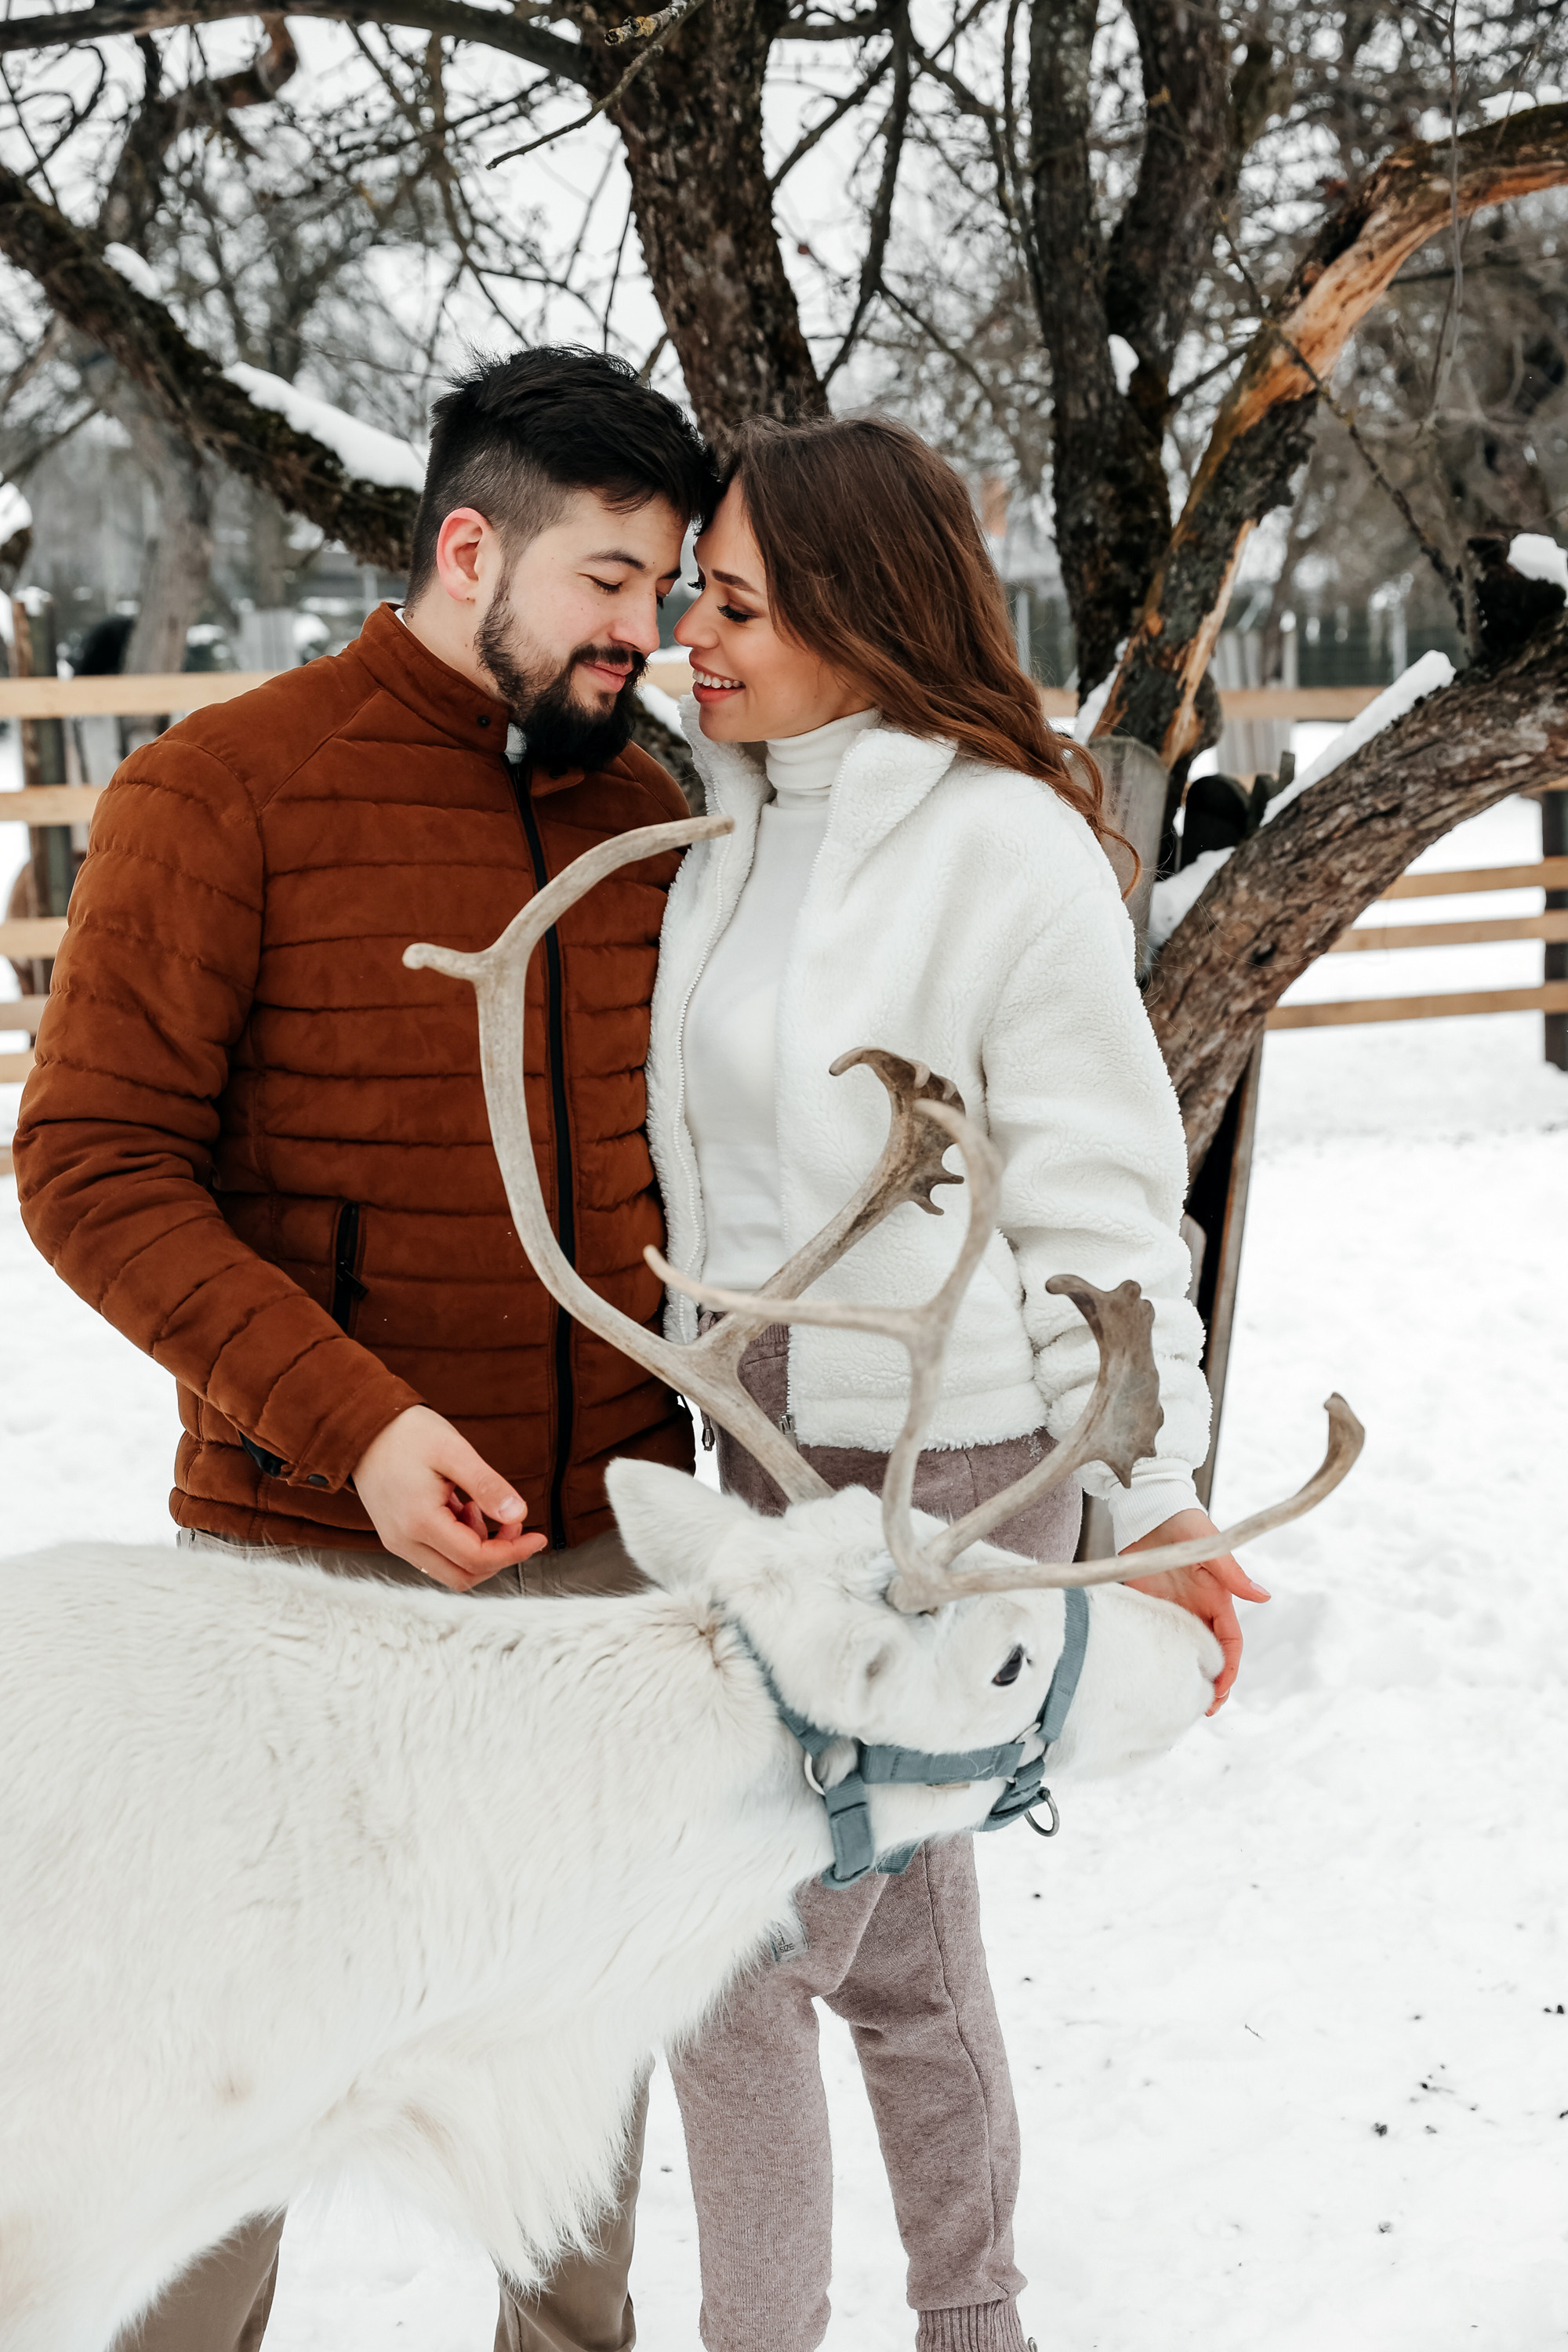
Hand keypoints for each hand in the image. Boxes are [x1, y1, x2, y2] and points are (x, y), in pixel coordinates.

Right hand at [352, 1405, 547, 1590]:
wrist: (361, 1428)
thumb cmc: (406, 1433)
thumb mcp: (454, 1451)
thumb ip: (487, 1486)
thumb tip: (519, 1515)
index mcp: (419, 1522)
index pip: (476, 1558)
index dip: (514, 1552)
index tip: (538, 1536)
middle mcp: (404, 1542)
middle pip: (463, 1576)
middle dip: (497, 1556)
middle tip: (511, 1523)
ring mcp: (397, 1542)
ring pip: (450, 1570)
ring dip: (477, 1548)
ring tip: (476, 1504)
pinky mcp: (397, 1537)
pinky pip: (435, 1557)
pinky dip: (458, 1542)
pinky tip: (459, 1508)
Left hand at [1120, 1507, 1268, 1713]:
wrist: (1150, 1511)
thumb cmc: (1186, 1524)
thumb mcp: (1210, 1548)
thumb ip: (1232, 1573)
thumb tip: (1263, 1597)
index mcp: (1218, 1599)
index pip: (1230, 1642)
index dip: (1230, 1668)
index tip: (1221, 1690)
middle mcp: (1199, 1608)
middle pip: (1211, 1653)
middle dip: (1214, 1682)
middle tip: (1206, 1710)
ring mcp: (1175, 1608)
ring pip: (1187, 1650)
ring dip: (1188, 1674)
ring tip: (1182, 1702)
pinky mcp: (1152, 1605)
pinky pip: (1159, 1636)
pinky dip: (1162, 1657)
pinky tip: (1156, 1676)